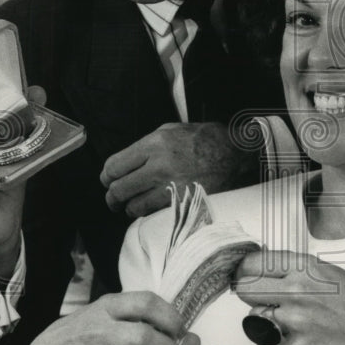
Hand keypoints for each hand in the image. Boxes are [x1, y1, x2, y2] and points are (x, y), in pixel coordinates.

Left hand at [100, 121, 257, 218]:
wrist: (238, 155)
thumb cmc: (207, 141)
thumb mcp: (174, 130)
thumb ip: (148, 144)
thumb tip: (128, 160)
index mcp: (155, 143)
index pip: (115, 165)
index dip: (106, 176)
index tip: (107, 180)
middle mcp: (159, 164)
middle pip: (119, 187)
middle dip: (112, 196)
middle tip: (113, 199)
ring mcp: (170, 185)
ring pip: (132, 204)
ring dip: (127, 207)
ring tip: (129, 207)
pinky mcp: (181, 202)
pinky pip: (151, 213)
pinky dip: (144, 214)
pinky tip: (146, 210)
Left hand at [233, 250, 344, 344]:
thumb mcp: (329, 272)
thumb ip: (295, 270)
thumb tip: (263, 267)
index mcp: (306, 268)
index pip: (253, 263)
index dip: (245, 270)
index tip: (244, 274)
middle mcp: (298, 290)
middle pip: (245, 289)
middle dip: (249, 293)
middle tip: (260, 298)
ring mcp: (295, 321)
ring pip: (254, 316)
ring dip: (266, 319)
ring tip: (291, 320)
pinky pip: (265, 342)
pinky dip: (274, 340)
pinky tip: (296, 336)